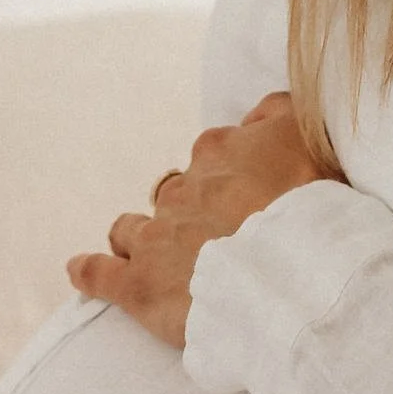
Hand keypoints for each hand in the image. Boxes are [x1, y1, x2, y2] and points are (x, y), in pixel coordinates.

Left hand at [67, 91, 329, 350]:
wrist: (291, 272)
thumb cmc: (313, 206)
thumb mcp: (311, 138)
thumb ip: (284, 116)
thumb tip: (263, 109)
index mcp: (223, 152)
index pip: (220, 152)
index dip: (235, 174)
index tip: (252, 193)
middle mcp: (184, 188)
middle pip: (178, 191)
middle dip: (192, 210)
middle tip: (221, 237)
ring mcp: (156, 236)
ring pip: (132, 227)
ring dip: (139, 236)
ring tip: (153, 255)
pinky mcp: (140, 284)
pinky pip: (100, 273)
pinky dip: (89, 271)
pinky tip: (79, 270)